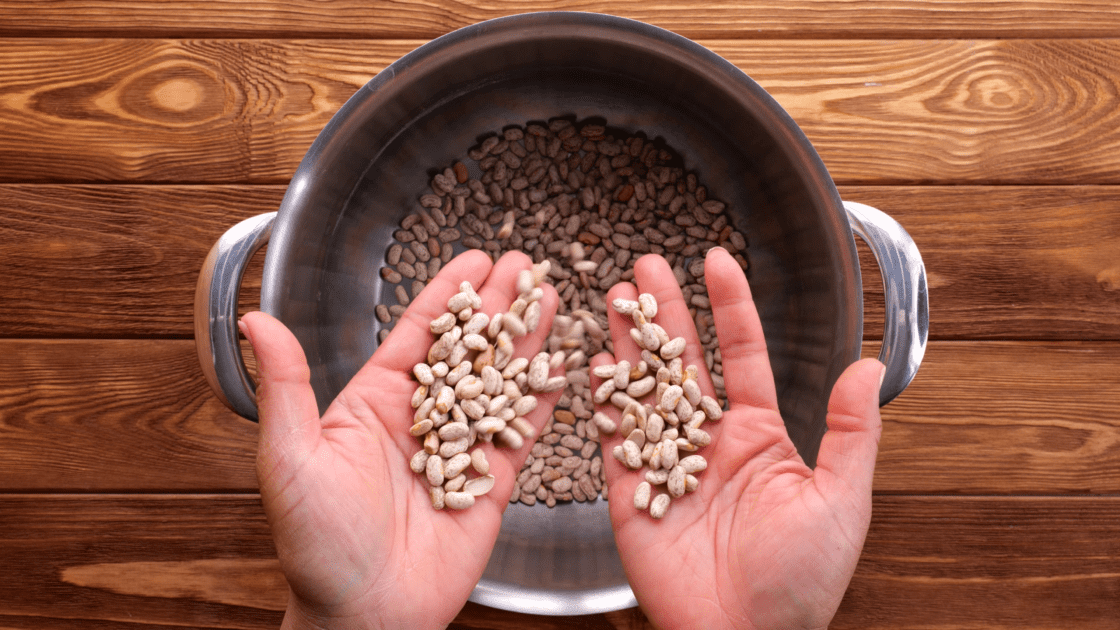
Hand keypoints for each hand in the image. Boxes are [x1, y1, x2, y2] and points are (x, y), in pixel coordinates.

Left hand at [239, 250, 561, 629]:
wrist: (362, 614)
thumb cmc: (314, 545)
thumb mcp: (289, 458)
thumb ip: (286, 387)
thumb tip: (254, 320)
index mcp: (374, 402)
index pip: (418, 334)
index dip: (449, 294)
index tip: (476, 259)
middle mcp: (421, 418)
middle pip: (468, 348)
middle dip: (498, 305)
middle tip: (528, 264)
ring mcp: (459, 449)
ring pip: (499, 381)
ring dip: (525, 339)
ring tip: (551, 296)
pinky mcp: (490, 484)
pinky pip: (520, 433)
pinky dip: (540, 399)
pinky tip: (560, 366)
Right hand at [593, 248, 883, 629]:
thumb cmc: (802, 581)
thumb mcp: (842, 500)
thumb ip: (851, 431)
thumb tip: (868, 365)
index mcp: (759, 436)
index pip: (741, 353)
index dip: (730, 305)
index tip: (718, 259)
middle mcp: (709, 441)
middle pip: (681, 360)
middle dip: (663, 310)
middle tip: (644, 265)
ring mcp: (667, 464)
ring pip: (643, 388)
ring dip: (628, 342)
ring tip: (613, 293)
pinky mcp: (631, 495)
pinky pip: (613, 439)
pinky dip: (601, 401)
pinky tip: (593, 362)